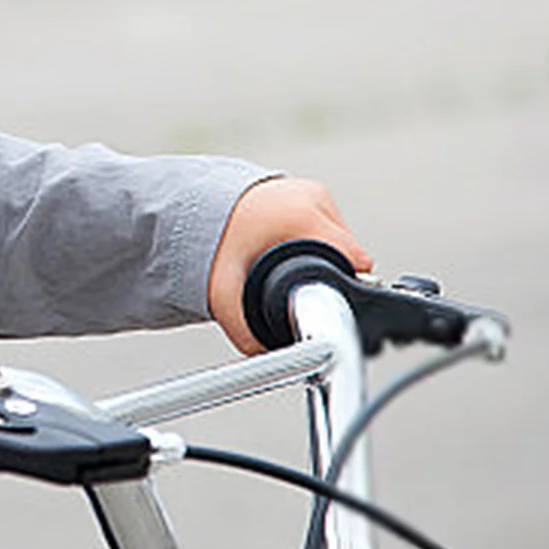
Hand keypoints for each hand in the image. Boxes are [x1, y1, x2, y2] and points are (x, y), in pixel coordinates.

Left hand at [207, 176, 371, 354]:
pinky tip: (288, 248)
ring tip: (286, 263)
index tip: (326, 303)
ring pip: (341, 240)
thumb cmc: (207, 238)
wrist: (193, 204)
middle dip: (328, 276)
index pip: (355, 262)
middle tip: (296, 285)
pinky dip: (314, 241)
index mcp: (301, 217)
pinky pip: (328, 226)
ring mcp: (312, 192)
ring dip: (322, 258)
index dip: (343, 290)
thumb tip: (269, 357)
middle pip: (349, 254)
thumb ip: (244, 330)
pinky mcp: (309, 191)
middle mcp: (313, 199)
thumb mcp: (222, 290)